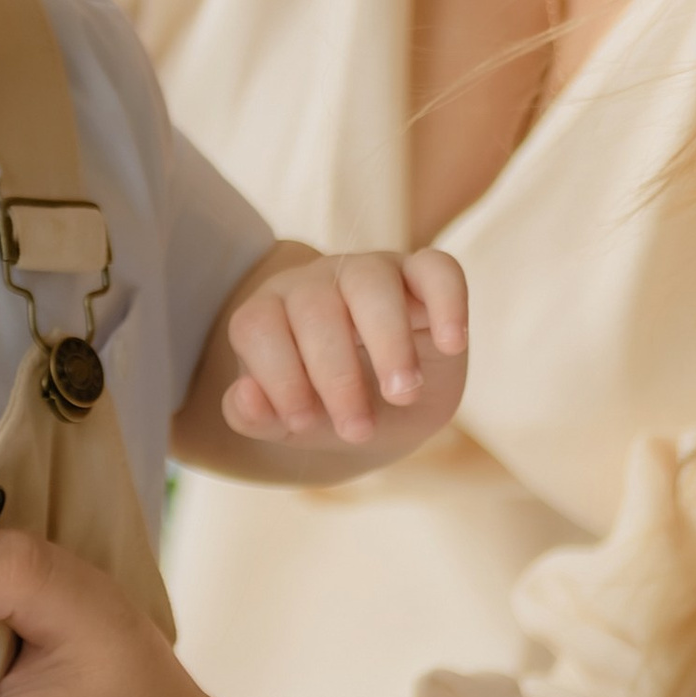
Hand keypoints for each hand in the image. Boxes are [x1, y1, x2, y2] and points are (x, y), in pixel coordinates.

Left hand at [225, 245, 467, 452]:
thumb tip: (244, 396)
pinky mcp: (424, 276)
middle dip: (336, 375)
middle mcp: (316, 284)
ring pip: (371, 281)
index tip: (304, 422)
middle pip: (315, 307)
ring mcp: (371, 272)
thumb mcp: (292, 423)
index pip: (257, 326)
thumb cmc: (326, 408)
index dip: (276, 374)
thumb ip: (255, 415)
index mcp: (270, 314)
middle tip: (359, 429)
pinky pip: (438, 268)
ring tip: (403, 393)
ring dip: (388, 341)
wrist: (386, 408)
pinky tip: (451, 343)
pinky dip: (447, 301)